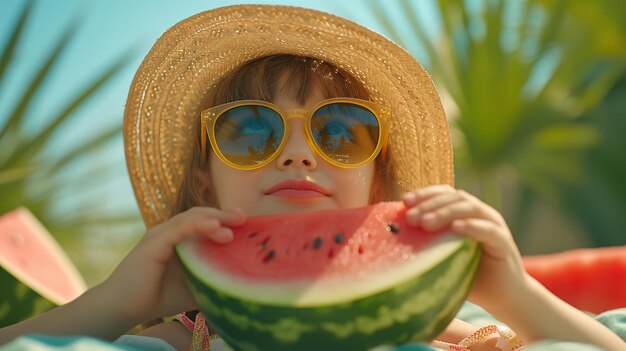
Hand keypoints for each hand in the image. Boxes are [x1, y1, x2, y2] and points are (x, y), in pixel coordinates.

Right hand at [101, 207, 245, 325]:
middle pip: (202, 214)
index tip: (247, 224)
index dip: (225, 220)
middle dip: (224, 215)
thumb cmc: (159, 297)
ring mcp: (161, 233)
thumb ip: (213, 278)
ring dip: (216, 218)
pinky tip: (216, 226)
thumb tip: (244, 282)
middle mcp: (170, 231)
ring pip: (193, 217)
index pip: (205, 221)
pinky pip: (180, 227)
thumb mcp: (195, 285)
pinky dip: (200, 224)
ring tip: (236, 222)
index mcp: (180, 239)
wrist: (124, 307)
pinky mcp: (155, 240)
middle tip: (244, 219)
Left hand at [403, 185, 527, 311]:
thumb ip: (426, 245)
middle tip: (411, 217)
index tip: (404, 201)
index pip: (444, 194)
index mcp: (465, 213)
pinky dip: (471, 226)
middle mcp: (481, 214)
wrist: (503, 297)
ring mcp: (494, 225)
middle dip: (430, 204)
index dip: (425, 194)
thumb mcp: (443, 257)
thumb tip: (390, 241)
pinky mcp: (504, 242)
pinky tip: (455, 228)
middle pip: (454, 198)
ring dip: (446, 212)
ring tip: (426, 223)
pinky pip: (488, 230)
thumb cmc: (470, 276)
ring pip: (470, 208)